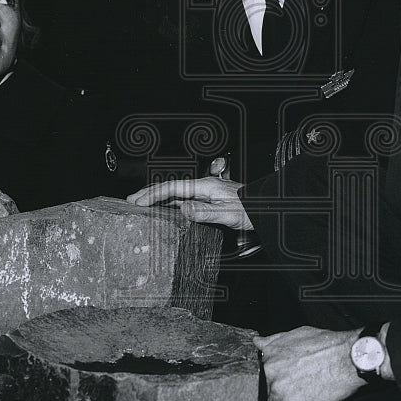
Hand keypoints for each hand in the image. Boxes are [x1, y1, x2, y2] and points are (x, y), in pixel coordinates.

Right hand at [126, 176, 253, 230]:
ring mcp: (206, 193)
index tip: (136, 202)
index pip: (173, 188)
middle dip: (149, 193)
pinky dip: (169, 204)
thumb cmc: (253, 210)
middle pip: (171, 188)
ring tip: (140, 205)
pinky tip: (163, 210)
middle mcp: (204, 187)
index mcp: (206, 186)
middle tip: (130, 201)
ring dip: (157, 199)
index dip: (152, 194)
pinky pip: (184, 201)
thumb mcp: (229, 214)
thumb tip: (182, 210)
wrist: (270, 209)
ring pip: (176, 194)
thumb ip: (205, 213)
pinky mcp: (209, 201)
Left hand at [253, 326, 363, 400]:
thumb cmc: (329, 345)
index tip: (287, 387)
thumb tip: (258, 341)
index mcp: (270, 354)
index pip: (263, 376)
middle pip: (268, 393)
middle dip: (282, 396)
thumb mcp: (297, 333)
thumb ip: (274, 341)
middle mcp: (270, 371)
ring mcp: (278, 390)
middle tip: (301, 395)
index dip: (278, 383)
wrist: (349, 357)